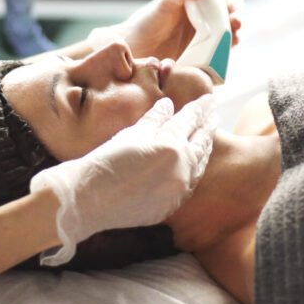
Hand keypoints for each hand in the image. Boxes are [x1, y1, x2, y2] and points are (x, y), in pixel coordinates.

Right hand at [28, 95, 216, 265]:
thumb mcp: (131, 134)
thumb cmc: (106, 161)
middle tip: (214, 114)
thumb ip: (154, 120)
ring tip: (207, 135)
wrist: (90, 199)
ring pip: (199, 164)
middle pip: (201, 142)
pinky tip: (194, 162)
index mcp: (170, 145)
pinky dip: (194, 169)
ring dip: (204, 147)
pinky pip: (190, 183)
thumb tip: (168, 106)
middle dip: (207, 126)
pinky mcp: (172, 204)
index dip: (200, 108)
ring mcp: (178, 189)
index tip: (208, 99)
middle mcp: (180, 168)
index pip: (190, 121)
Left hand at [89, 0, 243, 60]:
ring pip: (230, 40)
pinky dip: (222, 59)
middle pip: (232, 19)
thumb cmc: (148, 23)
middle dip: (237, 19)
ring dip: (235, 39)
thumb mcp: (165, 2)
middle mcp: (208, 22)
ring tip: (233, 39)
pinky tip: (219, 59)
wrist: (132, 51)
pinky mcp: (202, 62)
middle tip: (235, 22)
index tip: (229, 5)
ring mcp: (207, 42)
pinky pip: (219, 60)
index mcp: (203, 4)